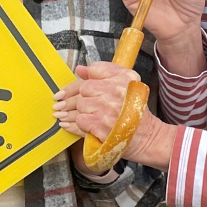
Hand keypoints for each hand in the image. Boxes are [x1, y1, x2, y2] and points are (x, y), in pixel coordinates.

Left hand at [55, 62, 176, 171]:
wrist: (148, 137)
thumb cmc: (134, 112)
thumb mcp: (126, 86)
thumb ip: (103, 74)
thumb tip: (80, 69)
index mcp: (123, 78)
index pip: (93, 72)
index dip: (76, 83)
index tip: (64, 91)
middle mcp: (116, 91)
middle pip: (83, 89)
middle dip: (70, 99)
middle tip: (58, 105)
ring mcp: (109, 109)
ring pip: (80, 105)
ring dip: (71, 112)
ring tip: (62, 115)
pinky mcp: (103, 126)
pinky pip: (80, 121)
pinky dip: (73, 125)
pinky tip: (67, 125)